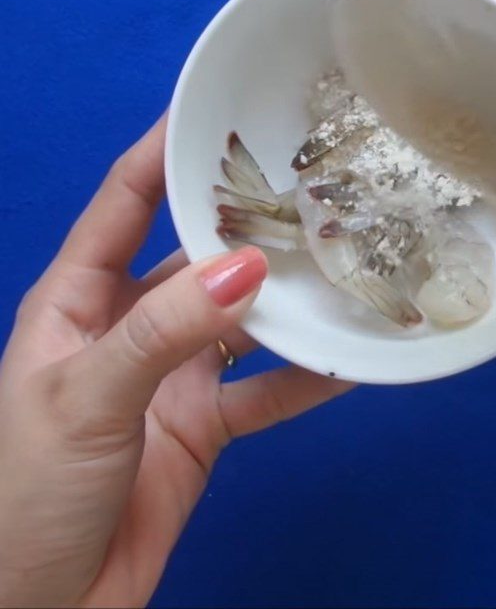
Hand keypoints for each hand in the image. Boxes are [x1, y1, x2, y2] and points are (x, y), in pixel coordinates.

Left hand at [0, 116, 351, 607]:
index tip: (212, 114)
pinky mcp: (202, 426)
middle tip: (305, 190)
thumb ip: (163, 333)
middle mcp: (130, 326)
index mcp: (79, 302)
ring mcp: (171, 376)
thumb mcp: (85, 400)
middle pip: (194, 258)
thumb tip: (246, 266)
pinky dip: (303, 380)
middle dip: (244, 226)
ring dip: (284, 304)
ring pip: (240, 323)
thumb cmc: (25, 496)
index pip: (121, 207)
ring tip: (341, 268)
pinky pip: (263, 392)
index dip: (160, 157)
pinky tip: (347, 363)